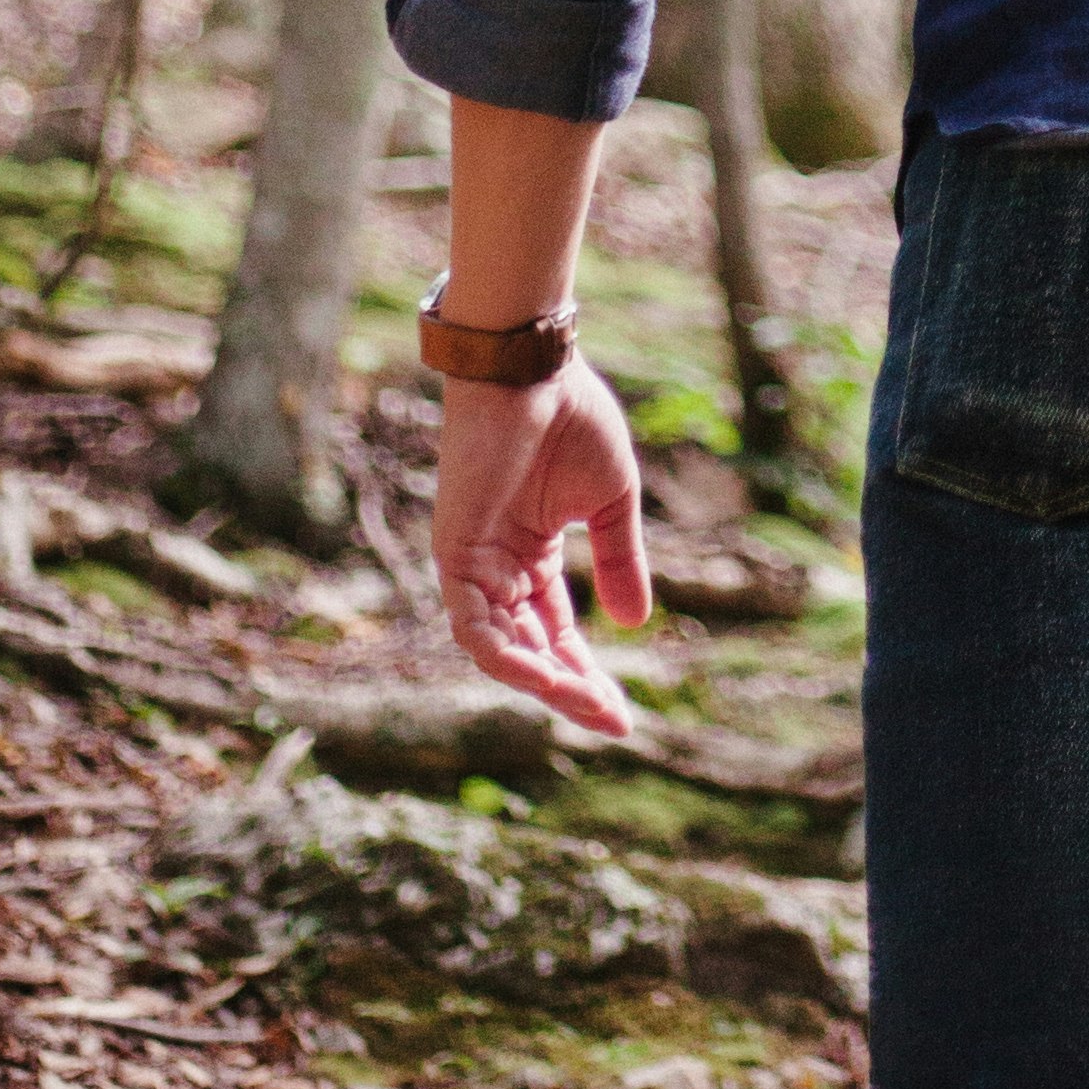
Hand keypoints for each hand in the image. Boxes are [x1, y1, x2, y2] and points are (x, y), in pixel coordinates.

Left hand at [432, 365, 650, 738]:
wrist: (533, 369)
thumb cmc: (570, 418)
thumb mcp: (610, 499)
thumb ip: (620, 560)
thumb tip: (635, 625)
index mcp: (531, 555)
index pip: (554, 631)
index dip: (585, 673)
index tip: (622, 714)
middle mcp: (497, 568)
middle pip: (529, 649)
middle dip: (569, 688)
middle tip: (612, 720)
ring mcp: (472, 563)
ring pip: (500, 648)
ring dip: (543, 681)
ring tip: (589, 702)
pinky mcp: (454, 553)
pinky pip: (473, 625)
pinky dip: (506, 654)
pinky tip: (545, 673)